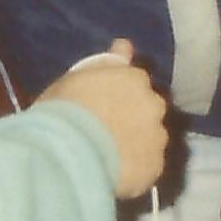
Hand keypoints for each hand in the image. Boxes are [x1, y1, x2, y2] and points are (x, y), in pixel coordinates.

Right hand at [41, 41, 168, 197]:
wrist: (66, 153)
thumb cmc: (62, 110)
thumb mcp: (77, 78)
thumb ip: (107, 64)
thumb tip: (125, 45)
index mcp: (134, 78)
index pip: (136, 80)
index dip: (123, 92)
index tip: (109, 102)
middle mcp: (153, 103)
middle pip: (149, 109)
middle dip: (135, 117)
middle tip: (108, 132)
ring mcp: (158, 136)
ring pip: (152, 138)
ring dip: (138, 144)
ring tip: (110, 158)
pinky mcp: (156, 166)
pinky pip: (148, 166)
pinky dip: (136, 169)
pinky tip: (115, 174)